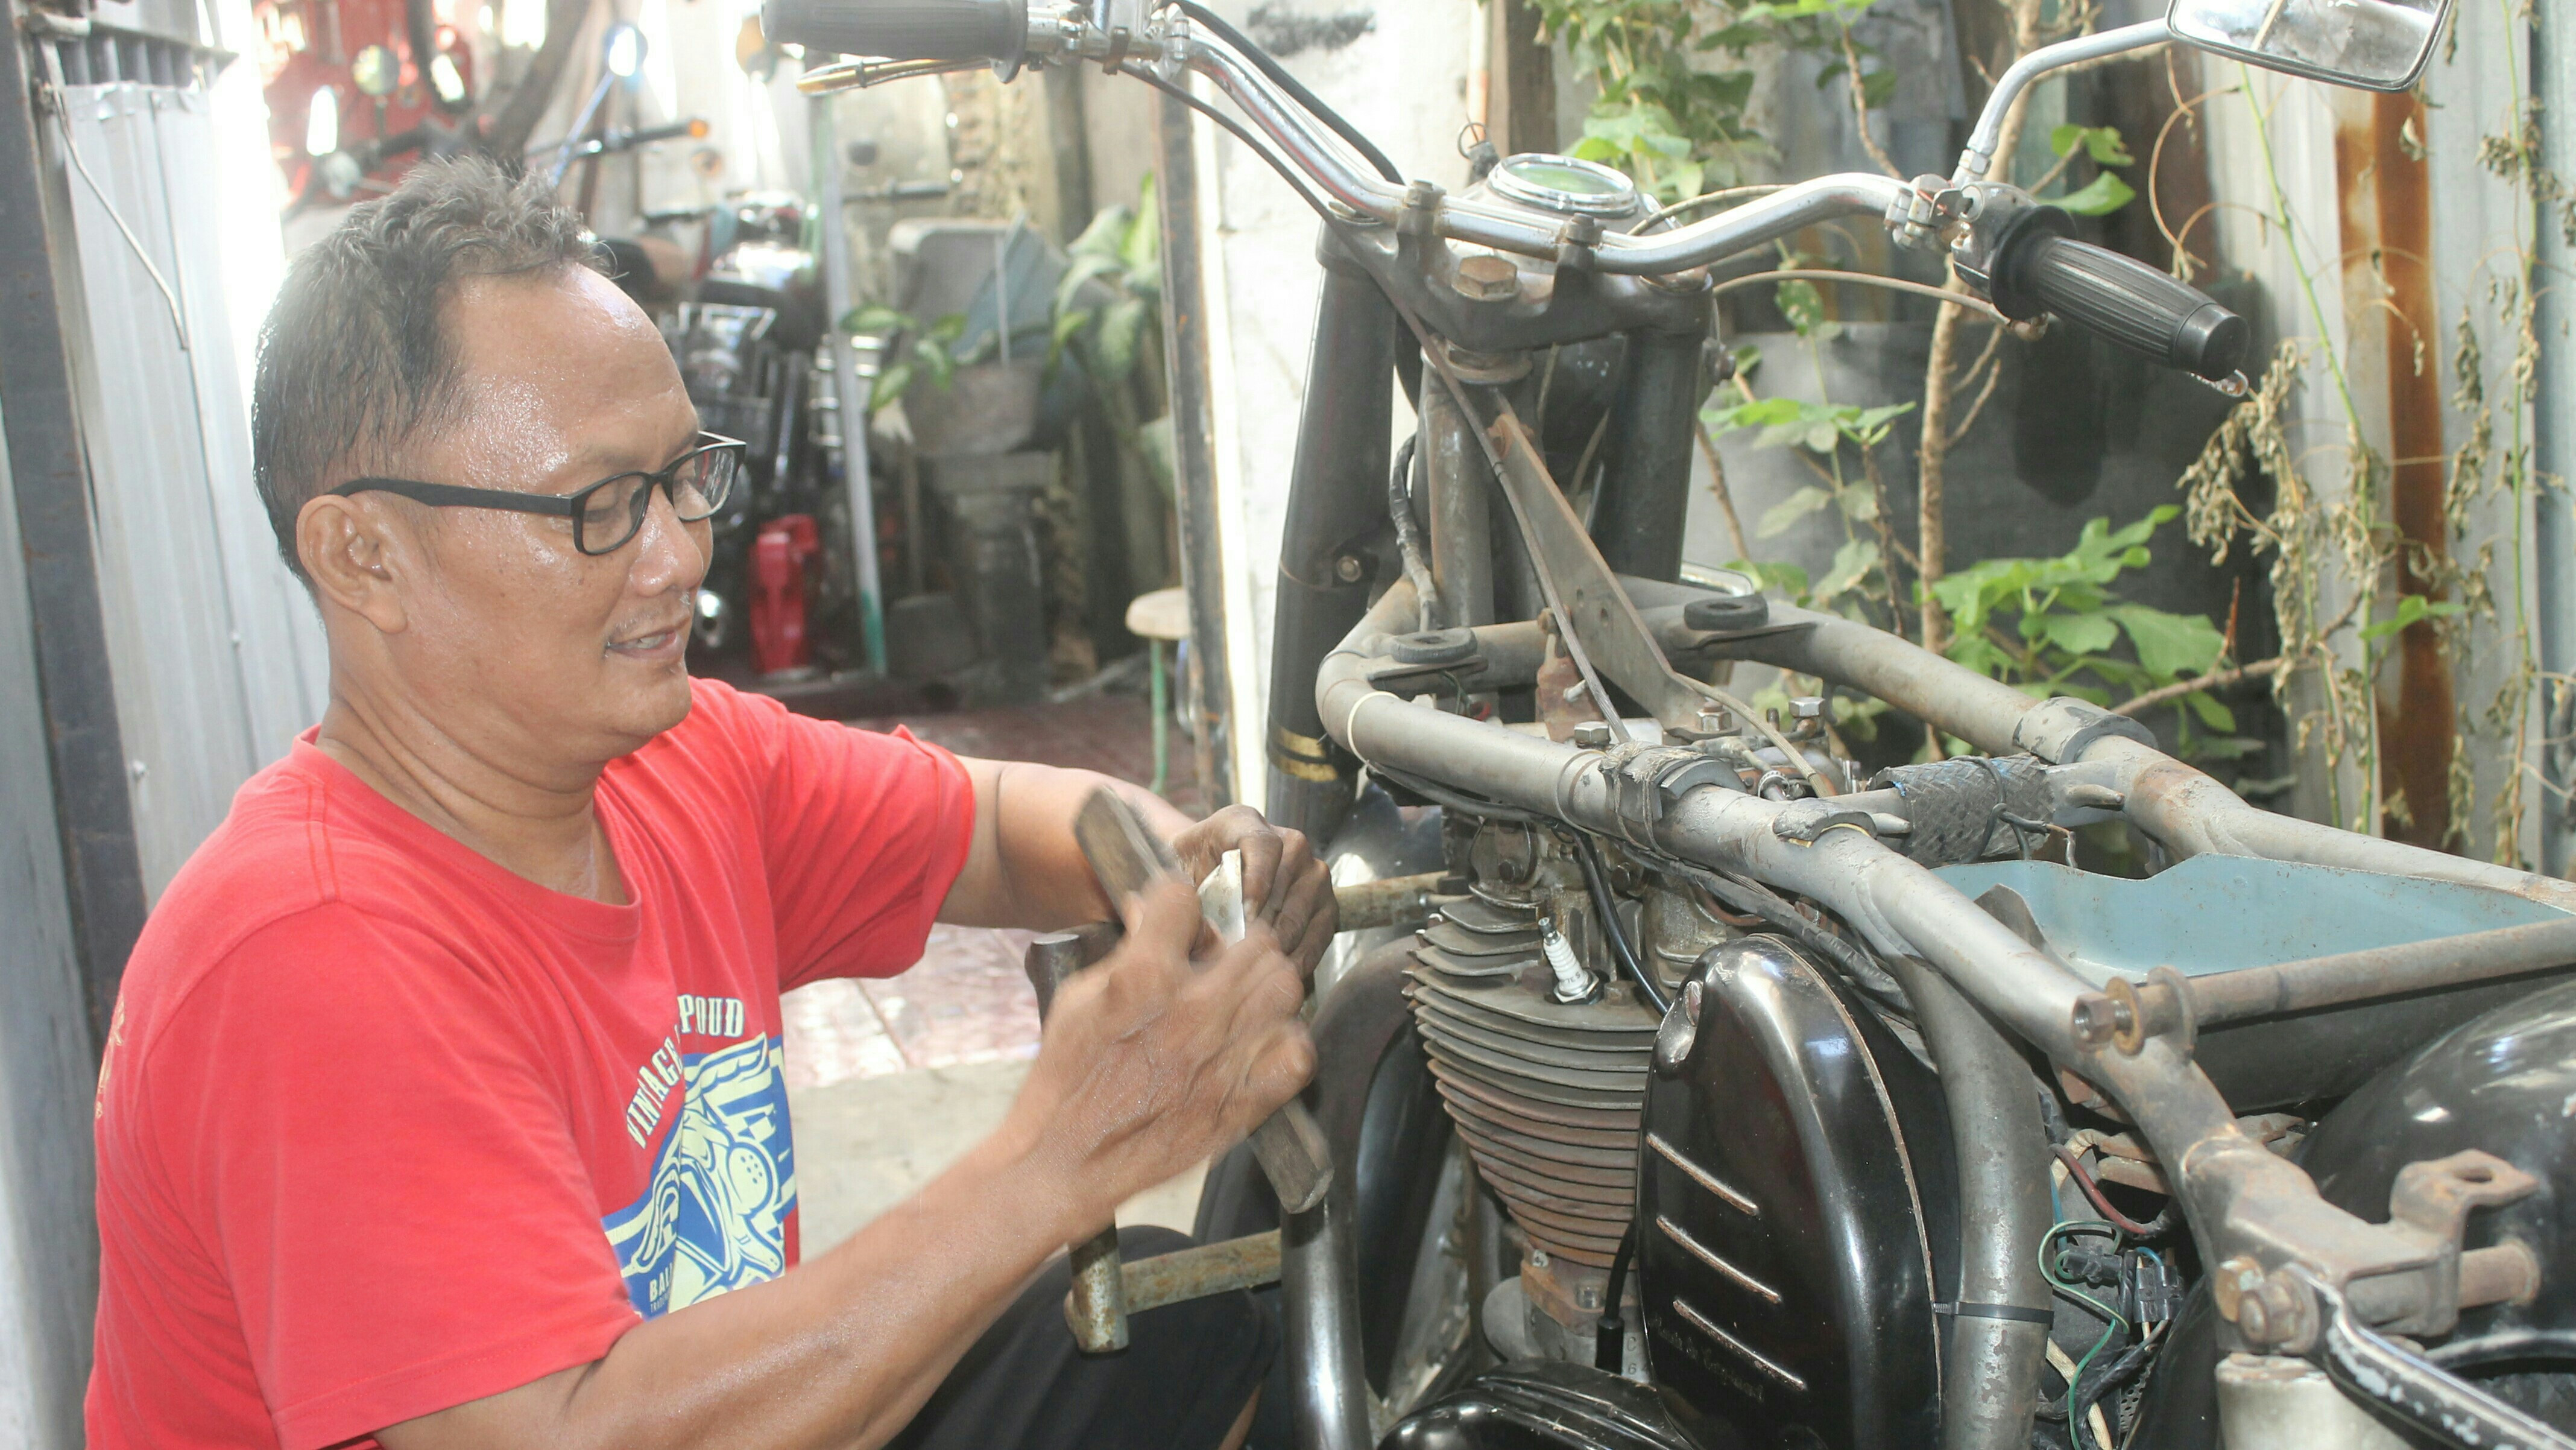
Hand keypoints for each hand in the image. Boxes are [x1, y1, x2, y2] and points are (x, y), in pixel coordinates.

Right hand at [1004, 880, 1314, 1234]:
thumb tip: (1150, 911)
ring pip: (1285, 987)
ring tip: (1246, 996)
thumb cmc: (1067, 1080)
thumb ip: (1123, 952)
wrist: (1067, 1159)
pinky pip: (1297, 1055)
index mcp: (1144, 978)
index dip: (1178, 905)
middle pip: (1255, 940)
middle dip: (1237, 941)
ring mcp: (1223, 1059)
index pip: (1186, 899)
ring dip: (1268, 983)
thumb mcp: (1078, 999)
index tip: (1178, 922)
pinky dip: (1287, 1042)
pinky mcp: (1241, 1104)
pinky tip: (1262, 1041)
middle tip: (1222, 960)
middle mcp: (1192, 1012)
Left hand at [1171, 805, 1337, 975]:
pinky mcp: (1326, 903)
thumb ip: (1186, 892)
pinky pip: (1321, 933)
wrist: (1203, 881)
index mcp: (1243, 822)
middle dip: (1264, 924)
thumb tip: (1206, 928)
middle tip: (1244, 955)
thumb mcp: (1176, 877)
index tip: (1245, 914)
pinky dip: (1300, 956)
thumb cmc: (1187, 878)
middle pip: (1289, 881)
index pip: (1264, 844)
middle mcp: (1289, 842)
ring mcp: (1312, 872)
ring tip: (1256, 966)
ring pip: (1305, 911)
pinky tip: (1277, 971)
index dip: (1258, 880)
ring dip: (1280, 943)